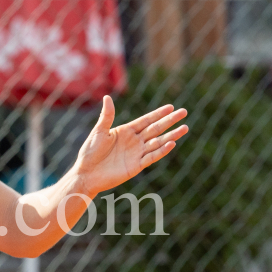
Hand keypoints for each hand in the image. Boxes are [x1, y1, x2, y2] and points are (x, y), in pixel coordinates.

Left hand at [73, 95, 188, 196]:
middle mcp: (134, 141)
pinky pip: (152, 157)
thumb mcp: (99, 132)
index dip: (158, 114)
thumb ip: (107, 116)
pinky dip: (161, 151)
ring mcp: (137, 153)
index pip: (146, 120)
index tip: (171, 107)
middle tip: (184, 112)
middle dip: (169, 121)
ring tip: (184, 128)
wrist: (86, 173)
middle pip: (156, 129)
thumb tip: (107, 97)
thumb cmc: (90, 152)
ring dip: (171, 135)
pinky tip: (171, 144)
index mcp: (126, 131)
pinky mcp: (137, 166)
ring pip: (158, 142)